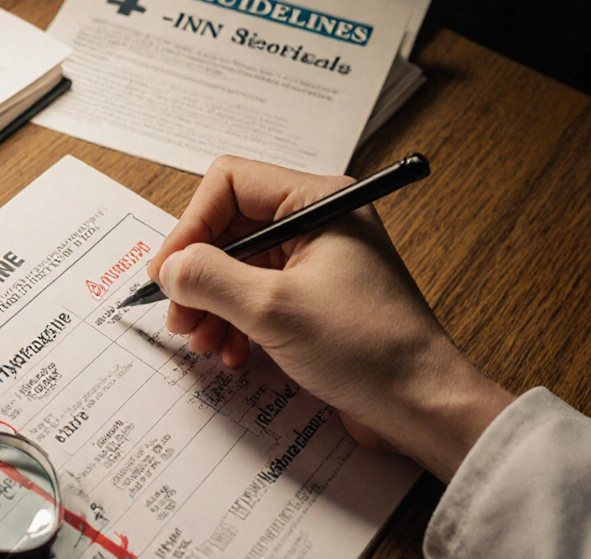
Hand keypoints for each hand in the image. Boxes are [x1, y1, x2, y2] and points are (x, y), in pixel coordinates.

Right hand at [148, 155, 513, 479]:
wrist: (423, 407)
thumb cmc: (367, 349)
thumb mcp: (272, 309)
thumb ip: (209, 278)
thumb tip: (167, 267)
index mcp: (318, 202)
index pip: (230, 184)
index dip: (191, 224)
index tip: (168, 272)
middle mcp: (317, 222)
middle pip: (229, 227)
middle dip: (198, 274)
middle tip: (178, 316)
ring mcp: (317, 261)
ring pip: (237, 265)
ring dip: (211, 304)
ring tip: (203, 342)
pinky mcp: (314, 298)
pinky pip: (256, 294)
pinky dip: (234, 321)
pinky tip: (232, 352)